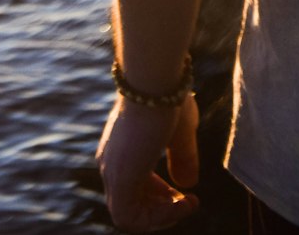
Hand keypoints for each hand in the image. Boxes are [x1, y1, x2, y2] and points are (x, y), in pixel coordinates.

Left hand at [97, 92, 199, 230]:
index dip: (159, 195)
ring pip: (128, 216)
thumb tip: (187, 185)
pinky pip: (129, 218)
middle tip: (187, 202)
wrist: (155, 80)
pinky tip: (182, 204)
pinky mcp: (120, 178)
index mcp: (122, 150)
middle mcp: (111, 163)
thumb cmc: (168, 97)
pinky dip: (157, 218)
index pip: (134, 186)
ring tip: (187, 204)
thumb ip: (182, 158)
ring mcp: (113, 172)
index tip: (184, 192)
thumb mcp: (180, 131)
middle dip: (162, 208)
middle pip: (131, 203)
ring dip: (161, 216)